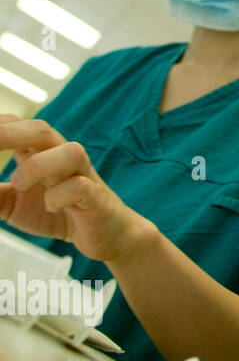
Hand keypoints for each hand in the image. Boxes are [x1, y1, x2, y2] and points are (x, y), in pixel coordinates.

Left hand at [0, 115, 152, 263]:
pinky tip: (50, 208)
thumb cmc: (59, 213)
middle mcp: (62, 158)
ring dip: (40, 165)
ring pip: (71, 150)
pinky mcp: (96, 199)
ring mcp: (83, 175)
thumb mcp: (11, 205)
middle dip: (9, 134)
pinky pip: (82, 187)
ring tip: (20, 184)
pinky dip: (60, 196)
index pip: (16, 125)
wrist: (106, 235)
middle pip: (42, 129)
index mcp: (40, 153)